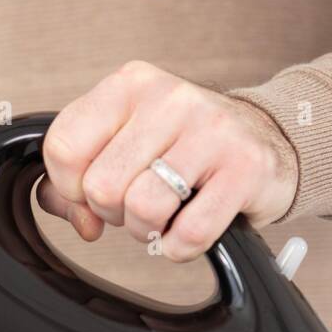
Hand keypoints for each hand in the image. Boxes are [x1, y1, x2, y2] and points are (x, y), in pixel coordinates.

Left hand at [39, 60, 296, 262]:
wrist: (267, 138)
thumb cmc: (185, 144)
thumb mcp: (127, 140)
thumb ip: (80, 173)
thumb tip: (67, 211)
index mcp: (129, 85)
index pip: (64, 148)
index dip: (70, 188)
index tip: (91, 195)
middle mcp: (169, 99)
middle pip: (101, 187)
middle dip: (114, 212)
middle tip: (140, 201)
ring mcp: (211, 131)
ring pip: (142, 209)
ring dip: (148, 229)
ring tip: (167, 212)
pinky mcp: (244, 169)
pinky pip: (188, 233)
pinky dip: (180, 246)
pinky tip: (189, 228)